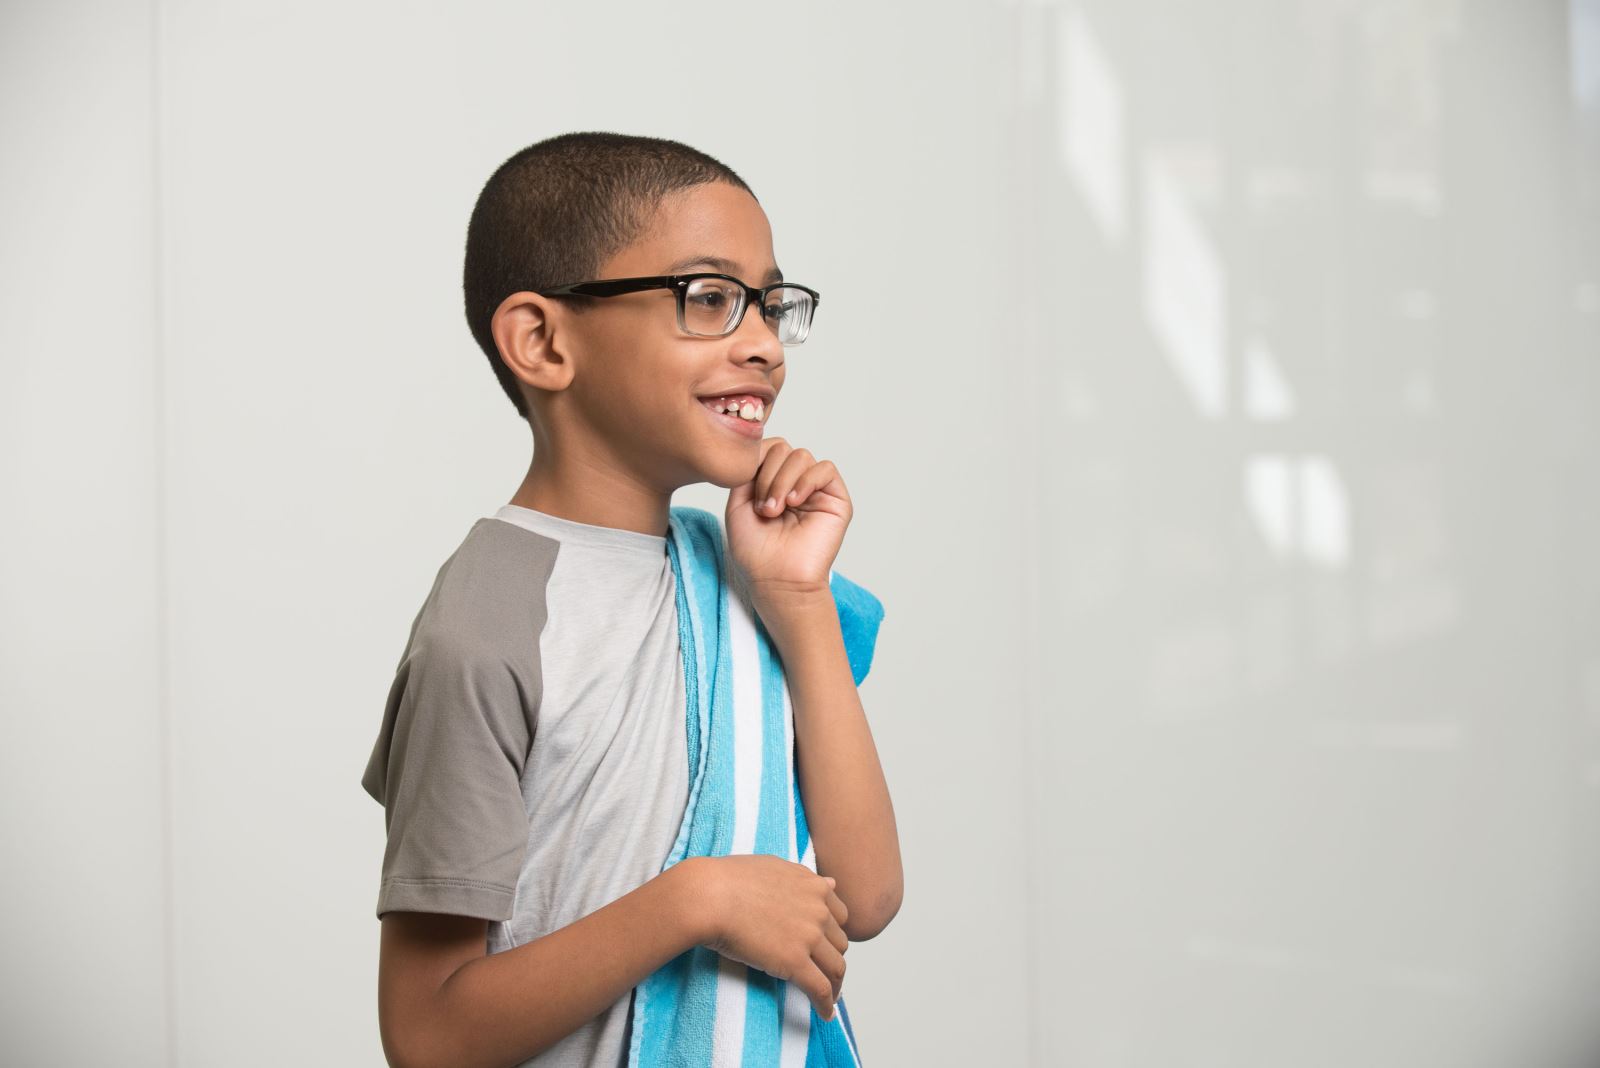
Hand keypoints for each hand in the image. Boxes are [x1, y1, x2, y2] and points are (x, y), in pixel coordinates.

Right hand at [698, 854, 849, 1020]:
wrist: (710, 897)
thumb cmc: (730, 880)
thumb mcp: (774, 867)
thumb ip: (804, 878)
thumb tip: (830, 884)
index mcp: (813, 886)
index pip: (839, 916)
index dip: (832, 933)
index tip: (825, 945)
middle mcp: (818, 910)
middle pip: (839, 943)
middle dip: (832, 958)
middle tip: (822, 970)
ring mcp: (809, 937)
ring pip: (836, 967)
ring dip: (835, 984)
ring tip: (828, 996)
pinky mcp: (795, 962)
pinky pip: (821, 989)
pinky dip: (826, 1004)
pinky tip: (824, 1013)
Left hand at [724, 437, 852, 600]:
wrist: (776, 578)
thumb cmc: (756, 551)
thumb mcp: (738, 503)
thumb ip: (747, 471)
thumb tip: (761, 450)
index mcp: (772, 481)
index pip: (767, 448)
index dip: (755, 462)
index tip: (748, 494)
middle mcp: (794, 482)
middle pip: (783, 448)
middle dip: (768, 474)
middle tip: (764, 508)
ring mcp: (815, 490)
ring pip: (801, 456)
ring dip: (783, 481)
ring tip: (776, 509)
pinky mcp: (836, 499)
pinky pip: (825, 469)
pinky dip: (806, 481)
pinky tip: (795, 502)